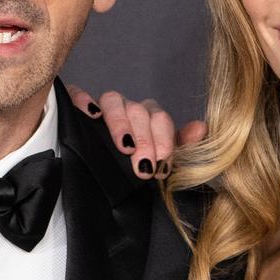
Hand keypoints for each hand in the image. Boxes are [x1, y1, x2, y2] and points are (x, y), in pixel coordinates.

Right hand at [64, 84, 205, 180]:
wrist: (101, 184)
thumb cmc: (135, 169)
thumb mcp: (161, 161)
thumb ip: (182, 146)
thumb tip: (201, 128)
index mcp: (150, 119)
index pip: (161, 120)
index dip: (163, 140)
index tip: (162, 165)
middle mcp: (129, 109)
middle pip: (139, 111)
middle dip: (145, 139)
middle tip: (144, 166)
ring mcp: (104, 107)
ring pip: (113, 100)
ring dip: (120, 123)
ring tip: (124, 147)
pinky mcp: (78, 108)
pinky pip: (79, 95)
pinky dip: (84, 101)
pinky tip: (91, 115)